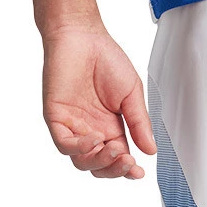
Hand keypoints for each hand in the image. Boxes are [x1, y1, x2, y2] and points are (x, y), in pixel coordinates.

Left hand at [42, 24, 156, 178]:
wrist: (83, 35)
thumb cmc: (106, 59)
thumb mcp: (132, 95)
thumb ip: (139, 123)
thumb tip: (150, 149)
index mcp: (111, 128)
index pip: (117, 159)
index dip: (127, 169)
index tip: (139, 171)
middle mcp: (91, 130)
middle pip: (99, 166)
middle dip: (114, 169)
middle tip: (128, 161)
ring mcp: (73, 126)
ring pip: (81, 161)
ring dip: (100, 161)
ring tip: (115, 150)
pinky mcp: (56, 117)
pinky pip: (64, 144)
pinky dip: (80, 148)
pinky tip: (96, 139)